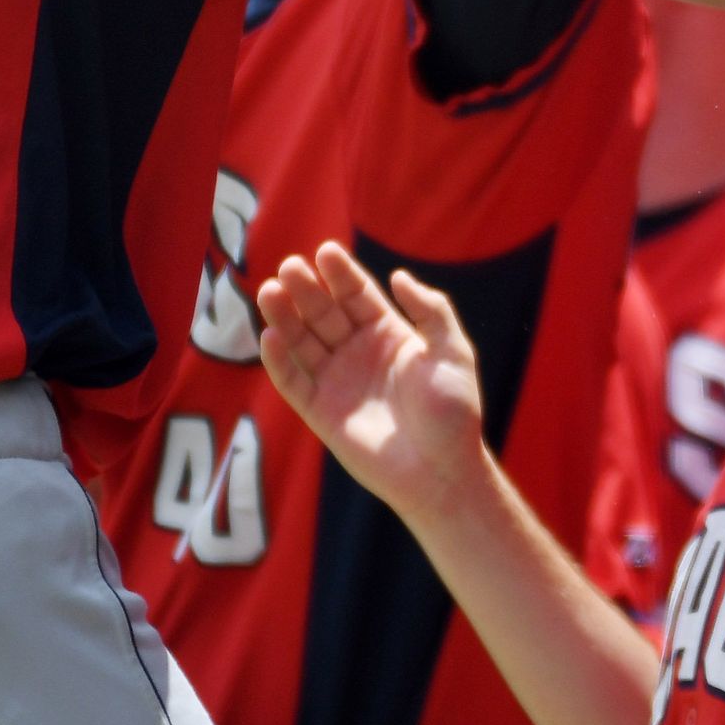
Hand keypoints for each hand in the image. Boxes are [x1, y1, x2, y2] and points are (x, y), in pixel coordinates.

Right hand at [256, 243, 484, 524]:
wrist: (443, 472)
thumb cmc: (454, 413)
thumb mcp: (453, 352)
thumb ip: (432, 311)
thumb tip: (398, 275)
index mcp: (389, 335)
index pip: (357, 295)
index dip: (340, 273)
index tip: (325, 251)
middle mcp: (359, 353)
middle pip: (325, 313)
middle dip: (307, 289)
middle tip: (289, 266)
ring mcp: (338, 382)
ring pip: (303, 342)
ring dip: (285, 316)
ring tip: (270, 291)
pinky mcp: (321, 414)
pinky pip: (294, 382)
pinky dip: (278, 361)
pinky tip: (269, 336)